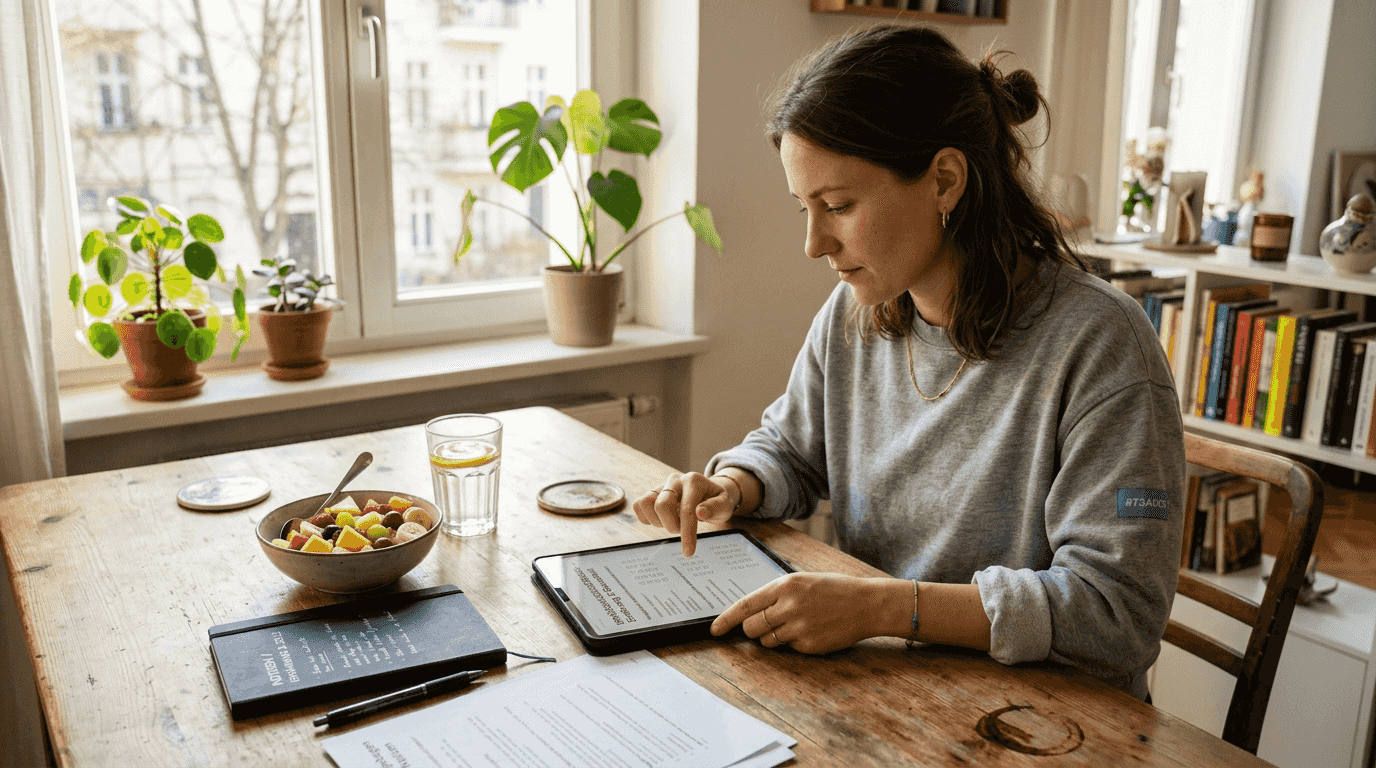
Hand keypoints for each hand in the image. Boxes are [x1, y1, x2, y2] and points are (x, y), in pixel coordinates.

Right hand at [632, 472, 737, 556]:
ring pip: (646, 503)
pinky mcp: (652, 492)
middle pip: (662, 505)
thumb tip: (701, 512)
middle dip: (671, 526)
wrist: (708, 492)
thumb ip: (716, 508)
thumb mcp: (724, 505)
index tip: (688, 553)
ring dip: (658, 521)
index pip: (687, 509)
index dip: (686, 533)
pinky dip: (646, 518)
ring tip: (672, 523)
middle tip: (682, 530)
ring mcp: (662, 485)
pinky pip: (639, 505)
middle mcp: (675, 480)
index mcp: (694, 481)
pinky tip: (661, 520)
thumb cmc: (716, 501)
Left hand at [711, 573, 891, 654]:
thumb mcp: (802, 581)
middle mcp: (789, 606)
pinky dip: (794, 643)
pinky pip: (788, 648)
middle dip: (753, 629)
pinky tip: (812, 630)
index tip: (714, 630)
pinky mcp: (809, 645)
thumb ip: (776, 594)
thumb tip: (749, 613)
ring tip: (796, 623)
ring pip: (767, 641)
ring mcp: (799, 627)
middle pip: (751, 627)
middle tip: (767, 623)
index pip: (745, 605)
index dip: (725, 619)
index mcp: (785, 585)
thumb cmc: (833, 590)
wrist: (866, 604)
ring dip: (773, 637)